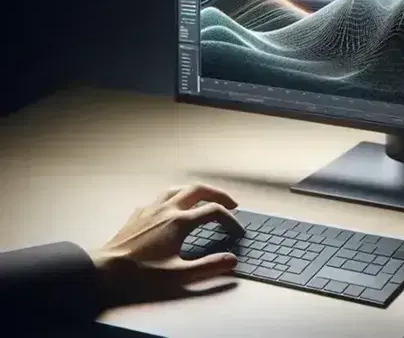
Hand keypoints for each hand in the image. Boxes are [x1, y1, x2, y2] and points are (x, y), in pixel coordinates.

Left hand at [89, 184, 245, 305]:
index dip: (231, 220)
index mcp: (180, 222)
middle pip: (199, 190)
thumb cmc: (141, 273)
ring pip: (179, 188)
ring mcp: (152, 208)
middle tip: (231, 204)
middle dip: (219, 194)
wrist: (105, 269)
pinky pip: (161, 197)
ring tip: (206, 199)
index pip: (214, 212)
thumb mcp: (179, 274)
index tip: (237, 232)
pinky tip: (174, 208)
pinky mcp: (139, 212)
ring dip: (197, 191)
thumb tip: (232, 260)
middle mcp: (167, 209)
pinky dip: (175, 198)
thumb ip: (209, 266)